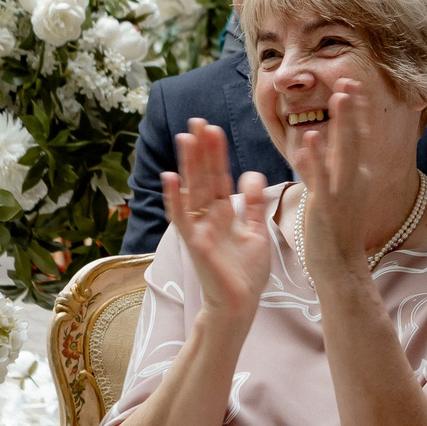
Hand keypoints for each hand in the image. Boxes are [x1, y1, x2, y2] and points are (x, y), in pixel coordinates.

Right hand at [160, 119, 272, 329]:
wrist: (241, 305)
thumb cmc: (246, 273)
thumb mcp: (256, 231)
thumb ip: (255, 204)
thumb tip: (251, 174)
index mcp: (225, 213)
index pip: (219, 176)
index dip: (216, 154)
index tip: (213, 129)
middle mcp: (209, 217)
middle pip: (204, 177)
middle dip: (201, 150)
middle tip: (196, 121)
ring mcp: (200, 229)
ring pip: (192, 190)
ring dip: (188, 165)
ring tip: (185, 138)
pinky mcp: (195, 244)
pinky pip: (183, 217)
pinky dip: (175, 198)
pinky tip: (170, 177)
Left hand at [283, 79, 402, 286]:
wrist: (340, 266)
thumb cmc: (337, 231)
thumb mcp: (342, 193)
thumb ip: (338, 168)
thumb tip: (330, 145)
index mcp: (358, 175)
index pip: (359, 136)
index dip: (356, 110)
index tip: (353, 85)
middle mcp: (355, 180)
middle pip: (355, 136)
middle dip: (353, 107)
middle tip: (350, 79)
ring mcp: (342, 192)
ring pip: (343, 151)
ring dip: (341, 122)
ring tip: (339, 96)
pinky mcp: (326, 206)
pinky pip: (320, 178)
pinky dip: (316, 158)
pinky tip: (310, 138)